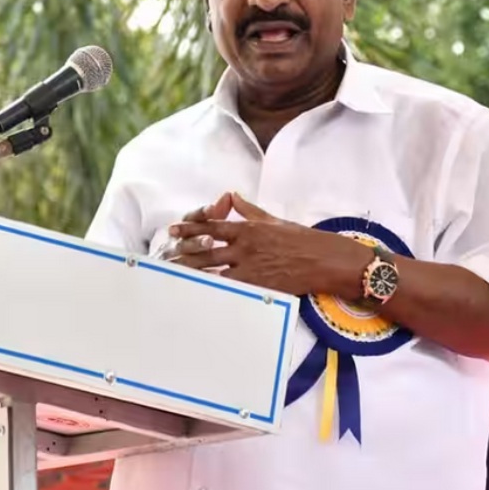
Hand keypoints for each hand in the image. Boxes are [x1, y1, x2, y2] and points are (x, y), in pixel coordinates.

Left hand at [169, 193, 372, 297]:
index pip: (212, 226)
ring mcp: (249, 267)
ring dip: (192, 273)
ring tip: (173, 276)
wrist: (323, 259)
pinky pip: (230, 288)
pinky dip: (213, 290)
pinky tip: (199, 292)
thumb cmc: (301, 239)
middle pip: (206, 250)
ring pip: (213, 270)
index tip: (173, 231)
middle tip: (165, 257)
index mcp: (248, 228)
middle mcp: (245, 247)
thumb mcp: (274, 220)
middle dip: (183, 253)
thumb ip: (249, 210)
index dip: (190, 229)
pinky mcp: (257, 285)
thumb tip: (232, 197)